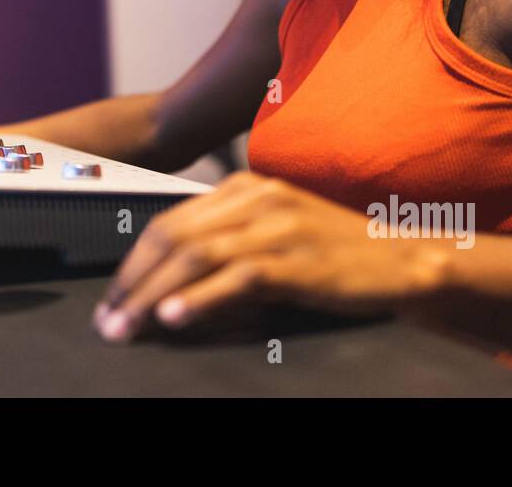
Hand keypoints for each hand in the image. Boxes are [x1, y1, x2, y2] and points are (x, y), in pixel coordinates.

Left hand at [93, 172, 449, 341]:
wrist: (403, 260)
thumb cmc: (335, 254)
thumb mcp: (275, 235)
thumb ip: (226, 247)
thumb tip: (168, 287)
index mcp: (245, 187)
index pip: (170, 222)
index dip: (133, 262)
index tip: (112, 298)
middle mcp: (257, 197)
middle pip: (173, 236)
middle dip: (132, 280)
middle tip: (108, 319)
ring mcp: (278, 224)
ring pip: (196, 255)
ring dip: (153, 294)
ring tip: (129, 325)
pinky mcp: (298, 258)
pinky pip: (238, 277)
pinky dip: (201, 298)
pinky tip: (175, 316)